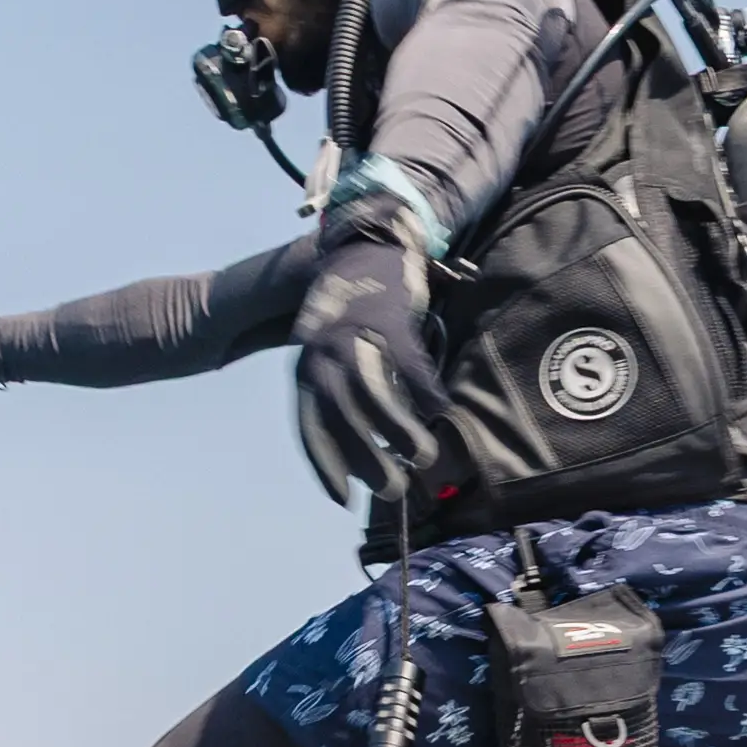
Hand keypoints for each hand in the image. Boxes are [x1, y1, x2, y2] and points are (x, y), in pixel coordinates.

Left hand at [294, 233, 446, 503]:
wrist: (365, 246)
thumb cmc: (353, 309)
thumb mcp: (330, 351)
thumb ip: (340, 392)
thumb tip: (363, 447)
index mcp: (306, 369)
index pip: (311, 430)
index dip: (327, 467)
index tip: (344, 500)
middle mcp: (325, 357)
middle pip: (346, 422)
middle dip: (370, 461)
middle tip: (394, 489)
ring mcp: (357, 339)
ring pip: (378, 400)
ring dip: (402, 435)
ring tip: (423, 456)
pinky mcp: (392, 324)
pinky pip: (411, 370)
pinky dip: (426, 395)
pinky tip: (439, 412)